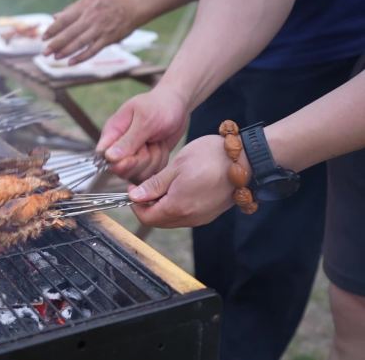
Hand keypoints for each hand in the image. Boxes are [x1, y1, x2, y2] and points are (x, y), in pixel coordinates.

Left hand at [43, 0, 137, 64]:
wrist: (134, 5)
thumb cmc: (109, 2)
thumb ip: (72, 9)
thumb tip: (54, 17)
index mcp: (84, 6)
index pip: (64, 19)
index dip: (53, 29)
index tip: (44, 37)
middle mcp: (91, 17)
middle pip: (69, 32)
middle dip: (55, 43)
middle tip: (44, 52)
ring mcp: (100, 29)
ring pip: (79, 43)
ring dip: (66, 51)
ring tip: (55, 57)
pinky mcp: (108, 39)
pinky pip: (92, 50)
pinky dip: (81, 57)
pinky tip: (71, 62)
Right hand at [97, 86, 188, 182]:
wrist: (177, 106)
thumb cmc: (159, 106)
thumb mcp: (145, 120)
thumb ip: (128, 140)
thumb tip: (109, 157)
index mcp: (112, 133)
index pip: (103, 157)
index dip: (119, 162)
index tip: (135, 153)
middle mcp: (118, 148)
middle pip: (122, 171)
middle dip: (142, 159)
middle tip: (150, 141)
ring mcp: (132, 158)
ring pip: (138, 174)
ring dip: (154, 159)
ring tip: (157, 141)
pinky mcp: (145, 164)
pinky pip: (150, 174)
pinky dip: (160, 162)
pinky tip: (161, 147)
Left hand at [128, 135, 243, 227]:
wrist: (247, 161)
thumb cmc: (211, 158)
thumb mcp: (177, 167)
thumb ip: (154, 185)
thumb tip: (135, 197)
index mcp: (177, 207)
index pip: (146, 217)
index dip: (135, 205)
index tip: (133, 188)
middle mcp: (189, 218)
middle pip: (158, 221)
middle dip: (147, 206)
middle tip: (145, 186)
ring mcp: (200, 218)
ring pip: (171, 219)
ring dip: (161, 206)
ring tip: (163, 184)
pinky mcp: (209, 214)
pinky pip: (185, 216)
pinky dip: (175, 206)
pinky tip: (178, 188)